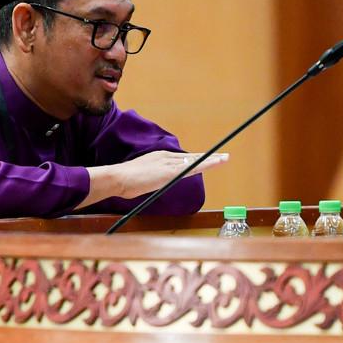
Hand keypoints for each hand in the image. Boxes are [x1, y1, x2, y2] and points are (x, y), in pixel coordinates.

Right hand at [84, 150, 227, 206]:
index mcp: (158, 157)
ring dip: (211, 160)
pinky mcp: (171, 172)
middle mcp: (166, 157)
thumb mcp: (140, 179)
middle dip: (208, 157)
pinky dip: (206, 164)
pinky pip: (193, 167)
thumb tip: (150, 185)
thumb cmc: (124, 181)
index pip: (182, 158)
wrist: (118, 177)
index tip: (205, 158)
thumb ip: (149, 179)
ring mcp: (169, 164)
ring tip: (224, 159)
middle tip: (222, 156)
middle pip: (192, 157)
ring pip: (195, 161)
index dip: (195, 158)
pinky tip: (215, 163)